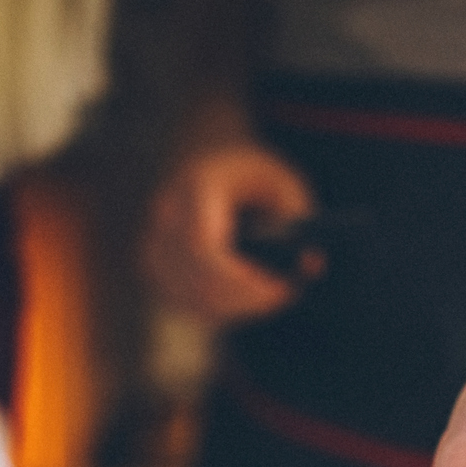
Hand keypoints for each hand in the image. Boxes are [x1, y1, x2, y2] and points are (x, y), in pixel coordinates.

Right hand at [142, 139, 314, 324]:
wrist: (209, 157)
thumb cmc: (251, 174)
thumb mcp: (286, 183)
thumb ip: (299, 220)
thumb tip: (312, 265)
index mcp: (197, 185)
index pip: (204, 246)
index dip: (241, 280)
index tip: (282, 290)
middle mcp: (167, 213)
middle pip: (197, 279)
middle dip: (245, 300)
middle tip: (285, 297)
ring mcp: (154, 239)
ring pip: (188, 295)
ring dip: (233, 308)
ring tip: (270, 297)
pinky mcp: (154, 263)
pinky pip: (180, 299)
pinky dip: (215, 309)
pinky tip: (245, 302)